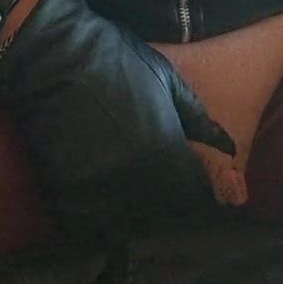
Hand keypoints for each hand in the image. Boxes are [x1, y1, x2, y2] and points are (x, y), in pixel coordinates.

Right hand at [0, 0, 237, 244]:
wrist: (52, 56)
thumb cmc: (114, 58)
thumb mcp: (165, 79)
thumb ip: (198, 119)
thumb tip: (230, 147)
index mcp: (165, 154)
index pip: (196, 196)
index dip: (199, 195)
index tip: (197, 189)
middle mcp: (135, 183)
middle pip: (165, 217)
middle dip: (171, 208)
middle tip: (165, 194)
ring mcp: (98, 194)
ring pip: (128, 227)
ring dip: (136, 218)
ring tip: (135, 198)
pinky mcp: (66, 197)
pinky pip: (90, 225)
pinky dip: (99, 219)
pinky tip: (102, 199)